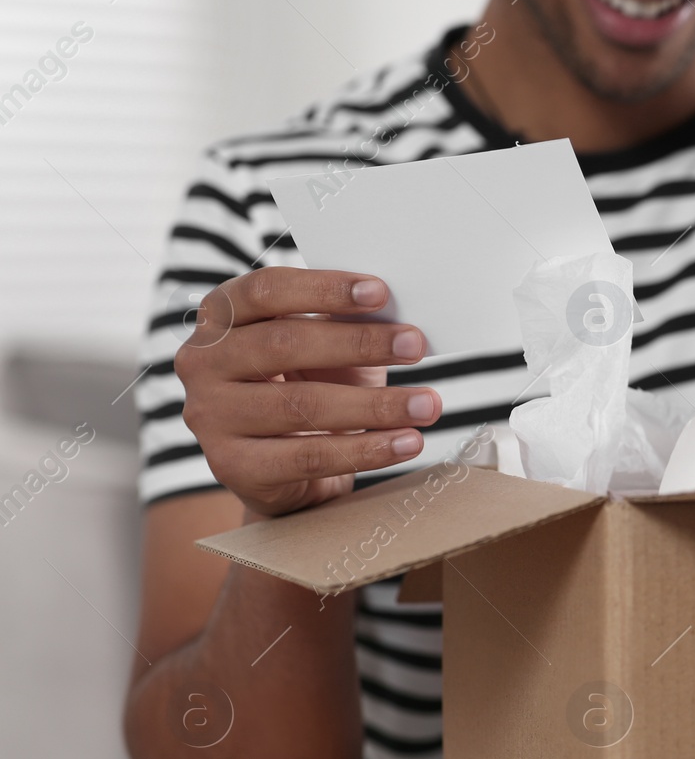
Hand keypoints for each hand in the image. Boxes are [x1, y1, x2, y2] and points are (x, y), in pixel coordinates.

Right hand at [173, 267, 440, 516]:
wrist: (289, 470)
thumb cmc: (309, 389)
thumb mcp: (323, 350)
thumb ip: (344, 324)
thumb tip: (397, 312)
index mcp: (221, 316)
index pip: (265, 290)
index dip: (323, 288)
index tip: (380, 292)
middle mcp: (202, 362)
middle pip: (284, 343)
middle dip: (359, 343)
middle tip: (416, 346)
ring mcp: (210, 416)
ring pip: (301, 405)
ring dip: (375, 404)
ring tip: (427, 404)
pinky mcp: (234, 467)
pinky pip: (309, 457)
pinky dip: (367, 450)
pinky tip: (407, 442)